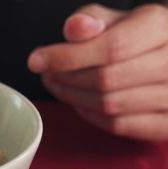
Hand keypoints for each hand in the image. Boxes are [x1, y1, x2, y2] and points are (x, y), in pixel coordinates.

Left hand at [28, 3, 167, 141]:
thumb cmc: (140, 38)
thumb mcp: (119, 19)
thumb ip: (93, 20)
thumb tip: (74, 28)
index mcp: (162, 28)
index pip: (111, 47)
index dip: (68, 56)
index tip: (37, 60)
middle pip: (106, 79)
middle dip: (66, 78)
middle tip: (46, 74)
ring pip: (109, 105)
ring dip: (73, 98)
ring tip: (58, 85)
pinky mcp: (167, 125)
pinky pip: (119, 126)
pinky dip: (91, 116)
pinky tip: (80, 102)